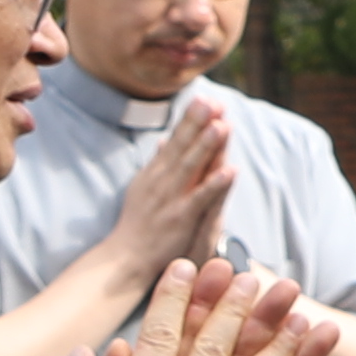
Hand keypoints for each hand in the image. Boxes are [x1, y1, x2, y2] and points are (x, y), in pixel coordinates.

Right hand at [104, 93, 238, 284]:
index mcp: (156, 173)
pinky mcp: (181, 218)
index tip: (206, 97)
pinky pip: (201, 199)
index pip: (176, 141)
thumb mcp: (145, 188)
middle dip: (198, 122)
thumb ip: (158, 164)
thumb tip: (164, 141)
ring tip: (222, 124)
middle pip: (183, 147)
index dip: (191, 119)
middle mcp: (162, 181)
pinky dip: (215, 184)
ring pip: (192, 167)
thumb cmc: (139, 224)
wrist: (126, 257)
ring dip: (207, 145)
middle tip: (212, 99)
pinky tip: (229, 170)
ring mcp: (171, 199)